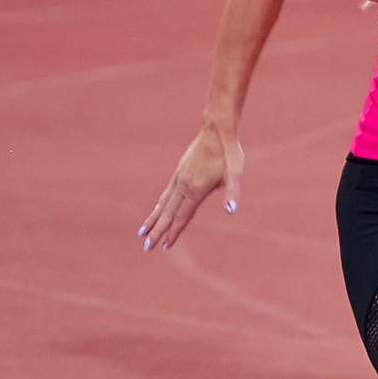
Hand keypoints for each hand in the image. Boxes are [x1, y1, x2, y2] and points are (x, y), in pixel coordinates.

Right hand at [139, 125, 241, 251]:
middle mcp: (184, 185)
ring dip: (153, 219)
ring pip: (163, 203)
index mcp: (197, 189)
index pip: (183, 215)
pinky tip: (157, 211)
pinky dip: (159, 205)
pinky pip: (166, 193)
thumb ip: (233, 192)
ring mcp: (179, 178)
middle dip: (158, 231)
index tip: (165, 245)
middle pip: (169, 213)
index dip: (174, 231)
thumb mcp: (236, 173)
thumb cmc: (229, 153)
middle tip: (146, 247)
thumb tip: (232, 210)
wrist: (217, 130)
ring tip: (142, 233)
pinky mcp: (179, 172)